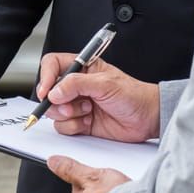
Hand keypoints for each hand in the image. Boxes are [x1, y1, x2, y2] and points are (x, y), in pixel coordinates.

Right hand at [37, 53, 160, 142]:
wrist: (148, 118)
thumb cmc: (134, 95)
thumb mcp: (105, 84)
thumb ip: (77, 84)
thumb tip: (55, 91)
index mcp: (81, 68)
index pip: (52, 65)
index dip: (46, 77)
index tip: (47, 92)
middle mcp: (76, 86)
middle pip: (49, 92)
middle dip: (58, 102)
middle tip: (73, 105)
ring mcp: (76, 104)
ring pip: (54, 111)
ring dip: (69, 115)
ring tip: (88, 112)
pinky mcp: (79, 121)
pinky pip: (63, 126)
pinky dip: (74, 127)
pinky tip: (89, 122)